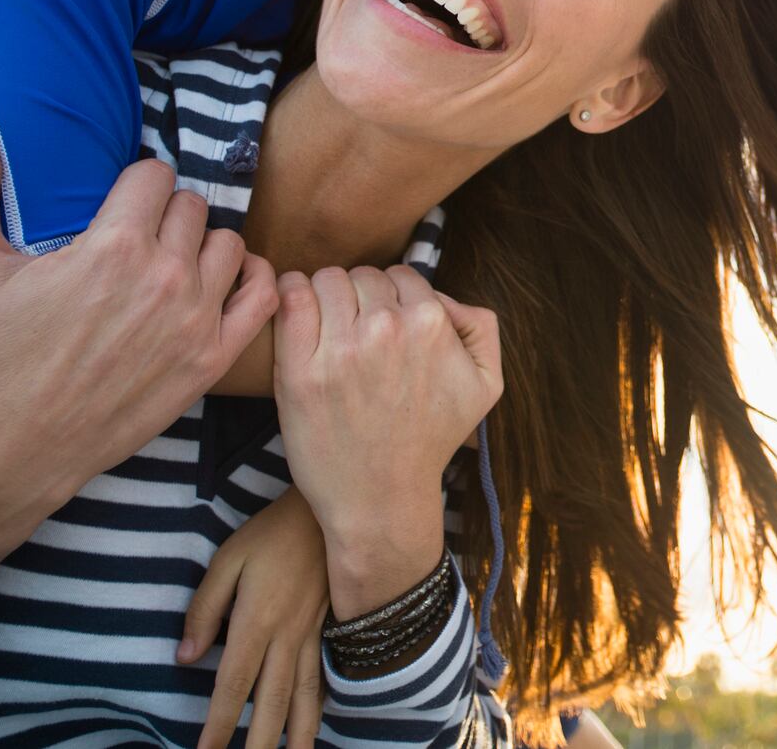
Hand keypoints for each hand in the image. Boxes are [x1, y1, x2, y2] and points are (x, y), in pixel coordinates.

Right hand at [0, 131, 279, 503]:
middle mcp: (164, 277)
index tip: (120, 205)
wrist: (13, 447)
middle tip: (136, 240)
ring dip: (203, 247)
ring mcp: (195, 319)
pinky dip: (252, 280)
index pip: (155, 176)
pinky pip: (263, 297)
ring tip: (171, 264)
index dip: (134, 185)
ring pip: (229, 244)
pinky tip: (225, 281)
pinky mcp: (212, 359)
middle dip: (163, 215)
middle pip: (191, 207)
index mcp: (114, 246)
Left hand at [181, 487, 327, 748]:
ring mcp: (311, 636)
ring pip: (304, 697)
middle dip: (259, 744)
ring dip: (296, 736)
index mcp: (256, 623)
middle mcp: (286, 638)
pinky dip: (317, 708)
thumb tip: (186, 657)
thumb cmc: (272, 533)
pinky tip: (311, 725)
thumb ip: (205, 609)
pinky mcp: (326, 630)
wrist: (331, 514)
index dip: (218, 725)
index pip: (232, 686)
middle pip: (272, 703)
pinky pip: (321, 678)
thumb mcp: (228, 559)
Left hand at [272, 264, 501, 615]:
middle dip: (360, 296)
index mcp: (432, 325)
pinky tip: (297, 307)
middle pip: (363, 275)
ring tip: (328, 326)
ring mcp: (339, 350)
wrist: (382, 500)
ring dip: (327, 296)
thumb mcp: (487, 384)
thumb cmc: (431, 440)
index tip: (385, 324)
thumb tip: (443, 296)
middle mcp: (387, 330)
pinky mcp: (299, 370)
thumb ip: (479, 325)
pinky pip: (289, 299)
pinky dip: (290, 293)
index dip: (393, 298)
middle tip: (357, 331)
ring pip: (327, 279)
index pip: (402, 276)